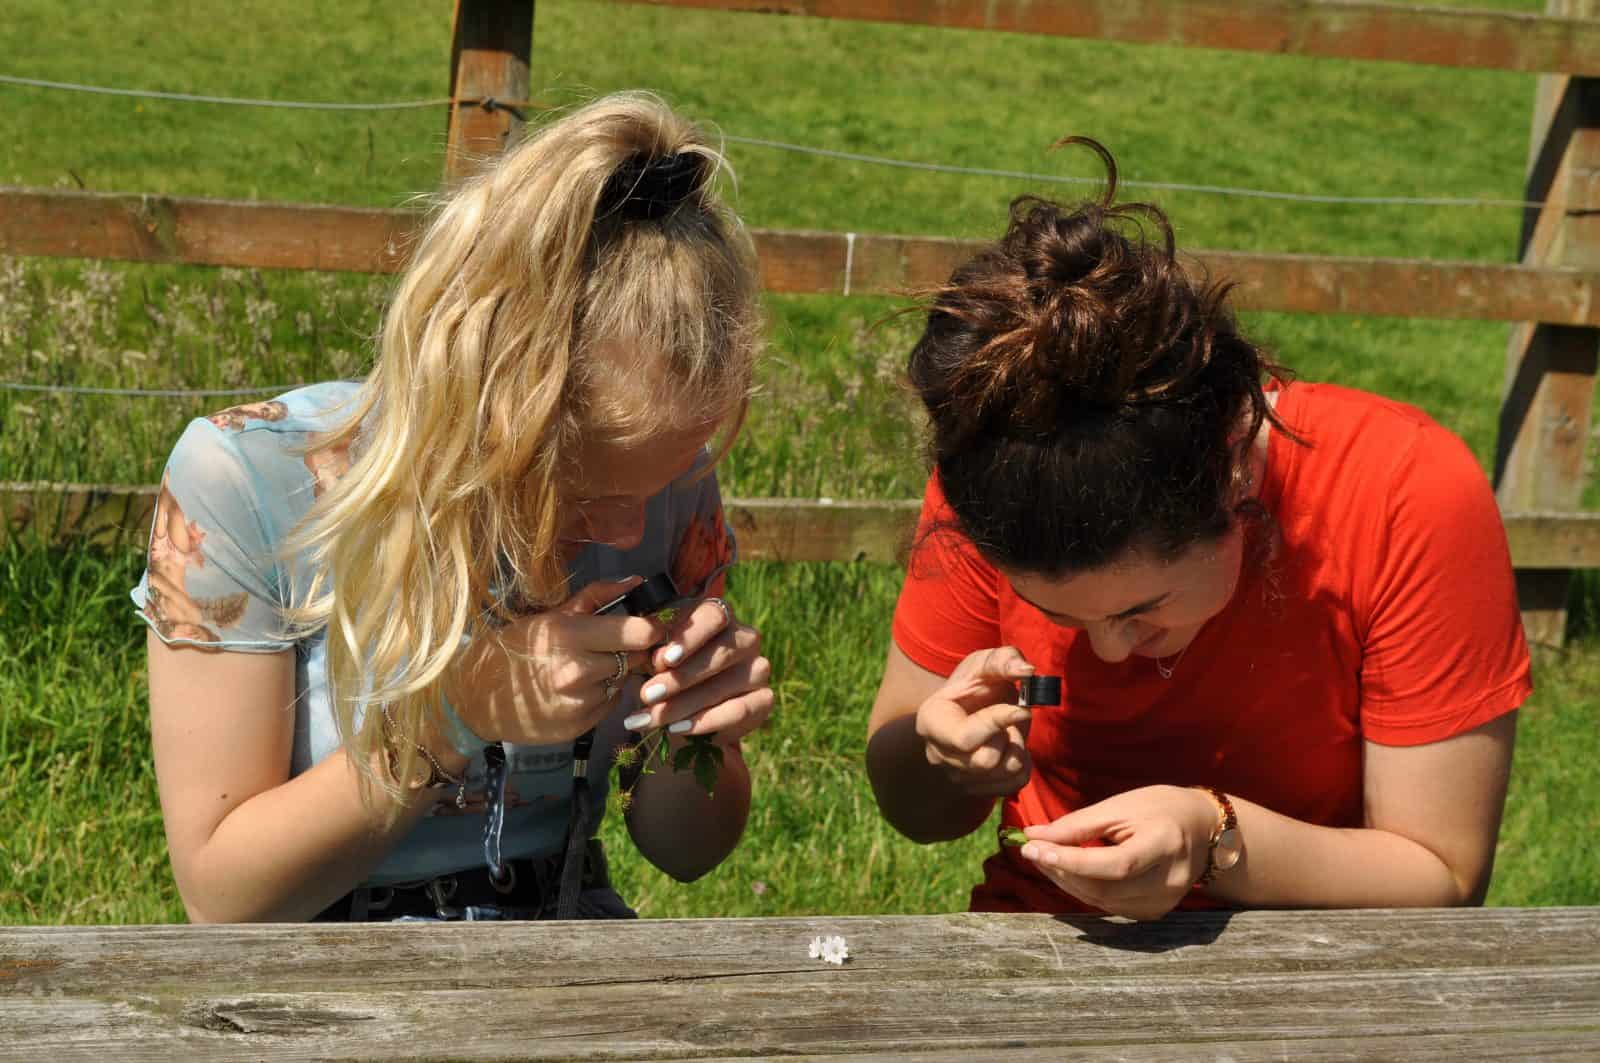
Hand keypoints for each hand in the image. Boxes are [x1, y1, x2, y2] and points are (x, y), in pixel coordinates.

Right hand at [446, 577, 670, 746]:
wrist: (477, 698)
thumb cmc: (514, 648)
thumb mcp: (550, 615)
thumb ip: (597, 597)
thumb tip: (637, 581)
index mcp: (571, 635)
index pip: (640, 633)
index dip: (651, 629)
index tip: (649, 627)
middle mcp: (579, 670)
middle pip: (636, 658)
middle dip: (631, 651)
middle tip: (610, 647)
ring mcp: (580, 702)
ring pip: (623, 681)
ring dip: (614, 673)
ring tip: (585, 668)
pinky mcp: (581, 726)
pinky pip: (611, 704)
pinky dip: (602, 695)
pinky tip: (578, 689)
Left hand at [623, 596, 772, 745]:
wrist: (674, 710)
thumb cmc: (659, 671)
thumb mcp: (650, 656)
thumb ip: (654, 651)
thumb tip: (660, 660)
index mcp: (718, 615)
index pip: (714, 616)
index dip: (690, 637)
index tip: (664, 660)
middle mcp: (745, 638)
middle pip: (722, 652)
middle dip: (680, 677)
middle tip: (647, 695)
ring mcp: (758, 668)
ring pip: (726, 684)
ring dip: (685, 703)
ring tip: (652, 718)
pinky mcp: (764, 699)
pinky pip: (740, 711)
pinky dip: (706, 722)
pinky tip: (677, 728)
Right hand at [915, 647, 1035, 797]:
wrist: (970, 709)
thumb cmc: (975, 684)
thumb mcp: (984, 663)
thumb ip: (1003, 660)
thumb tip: (1028, 671)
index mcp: (931, 722)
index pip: (965, 738)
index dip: (998, 723)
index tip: (1021, 708)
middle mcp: (938, 755)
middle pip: (986, 760)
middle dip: (1008, 736)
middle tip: (1011, 717)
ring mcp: (956, 776)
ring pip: (1004, 772)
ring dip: (1018, 747)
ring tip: (1009, 729)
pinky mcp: (978, 789)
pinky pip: (1015, 784)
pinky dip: (1024, 762)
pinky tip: (1012, 745)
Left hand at [1017, 785, 1217, 920]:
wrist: (1202, 827)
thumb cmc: (1158, 808)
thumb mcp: (1119, 806)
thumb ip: (1077, 825)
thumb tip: (1033, 837)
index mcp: (1165, 844)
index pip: (1115, 864)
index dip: (1071, 861)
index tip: (1034, 849)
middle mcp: (1170, 880)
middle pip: (1106, 890)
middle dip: (1062, 872)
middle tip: (1033, 852)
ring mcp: (1166, 901)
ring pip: (1104, 903)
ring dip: (1068, 883)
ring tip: (1045, 860)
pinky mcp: (1157, 911)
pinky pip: (1112, 907)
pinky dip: (1085, 891)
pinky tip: (1069, 873)